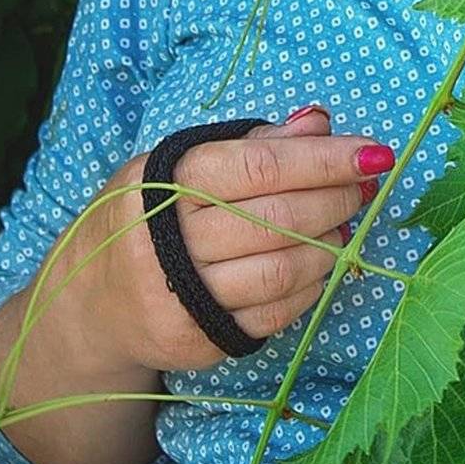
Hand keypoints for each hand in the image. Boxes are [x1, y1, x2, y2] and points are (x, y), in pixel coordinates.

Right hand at [63, 108, 393, 373]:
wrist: (90, 302)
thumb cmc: (151, 215)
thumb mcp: (185, 164)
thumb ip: (254, 143)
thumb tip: (320, 122)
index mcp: (167, 181)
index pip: (261, 166)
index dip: (325, 159)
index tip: (374, 153)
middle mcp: (168, 240)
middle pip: (276, 219)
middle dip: (336, 199)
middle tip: (364, 187)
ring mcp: (181, 297)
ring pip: (280, 269)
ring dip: (328, 244)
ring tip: (342, 224)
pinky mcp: (199, 341)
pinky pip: (275, 314)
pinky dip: (310, 286)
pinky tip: (319, 262)